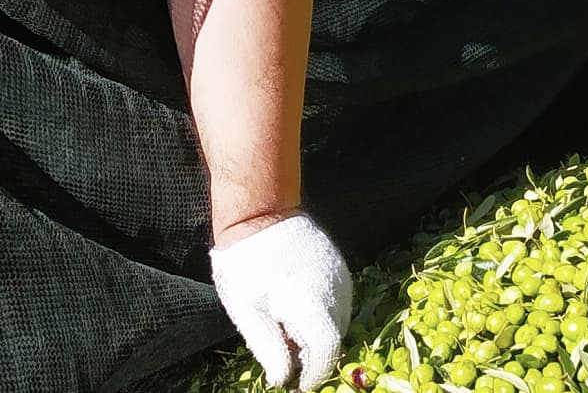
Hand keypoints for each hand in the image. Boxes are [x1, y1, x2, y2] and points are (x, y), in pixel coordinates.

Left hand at [210, 212, 351, 390]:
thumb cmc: (245, 262)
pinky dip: (321, 312)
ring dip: (317, 332)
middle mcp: (336, 289)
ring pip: (338, 320)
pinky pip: (338, 301)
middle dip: (313, 353)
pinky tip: (295, 304)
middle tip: (284, 350)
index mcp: (312, 301)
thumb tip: (284, 379)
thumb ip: (268, 348)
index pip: (327, 351)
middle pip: (335, 337)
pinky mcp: (339, 267)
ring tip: (286, 323)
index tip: (297, 384)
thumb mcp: (246, 310)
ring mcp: (341, 276)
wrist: (259, 212)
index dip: (315, 374)